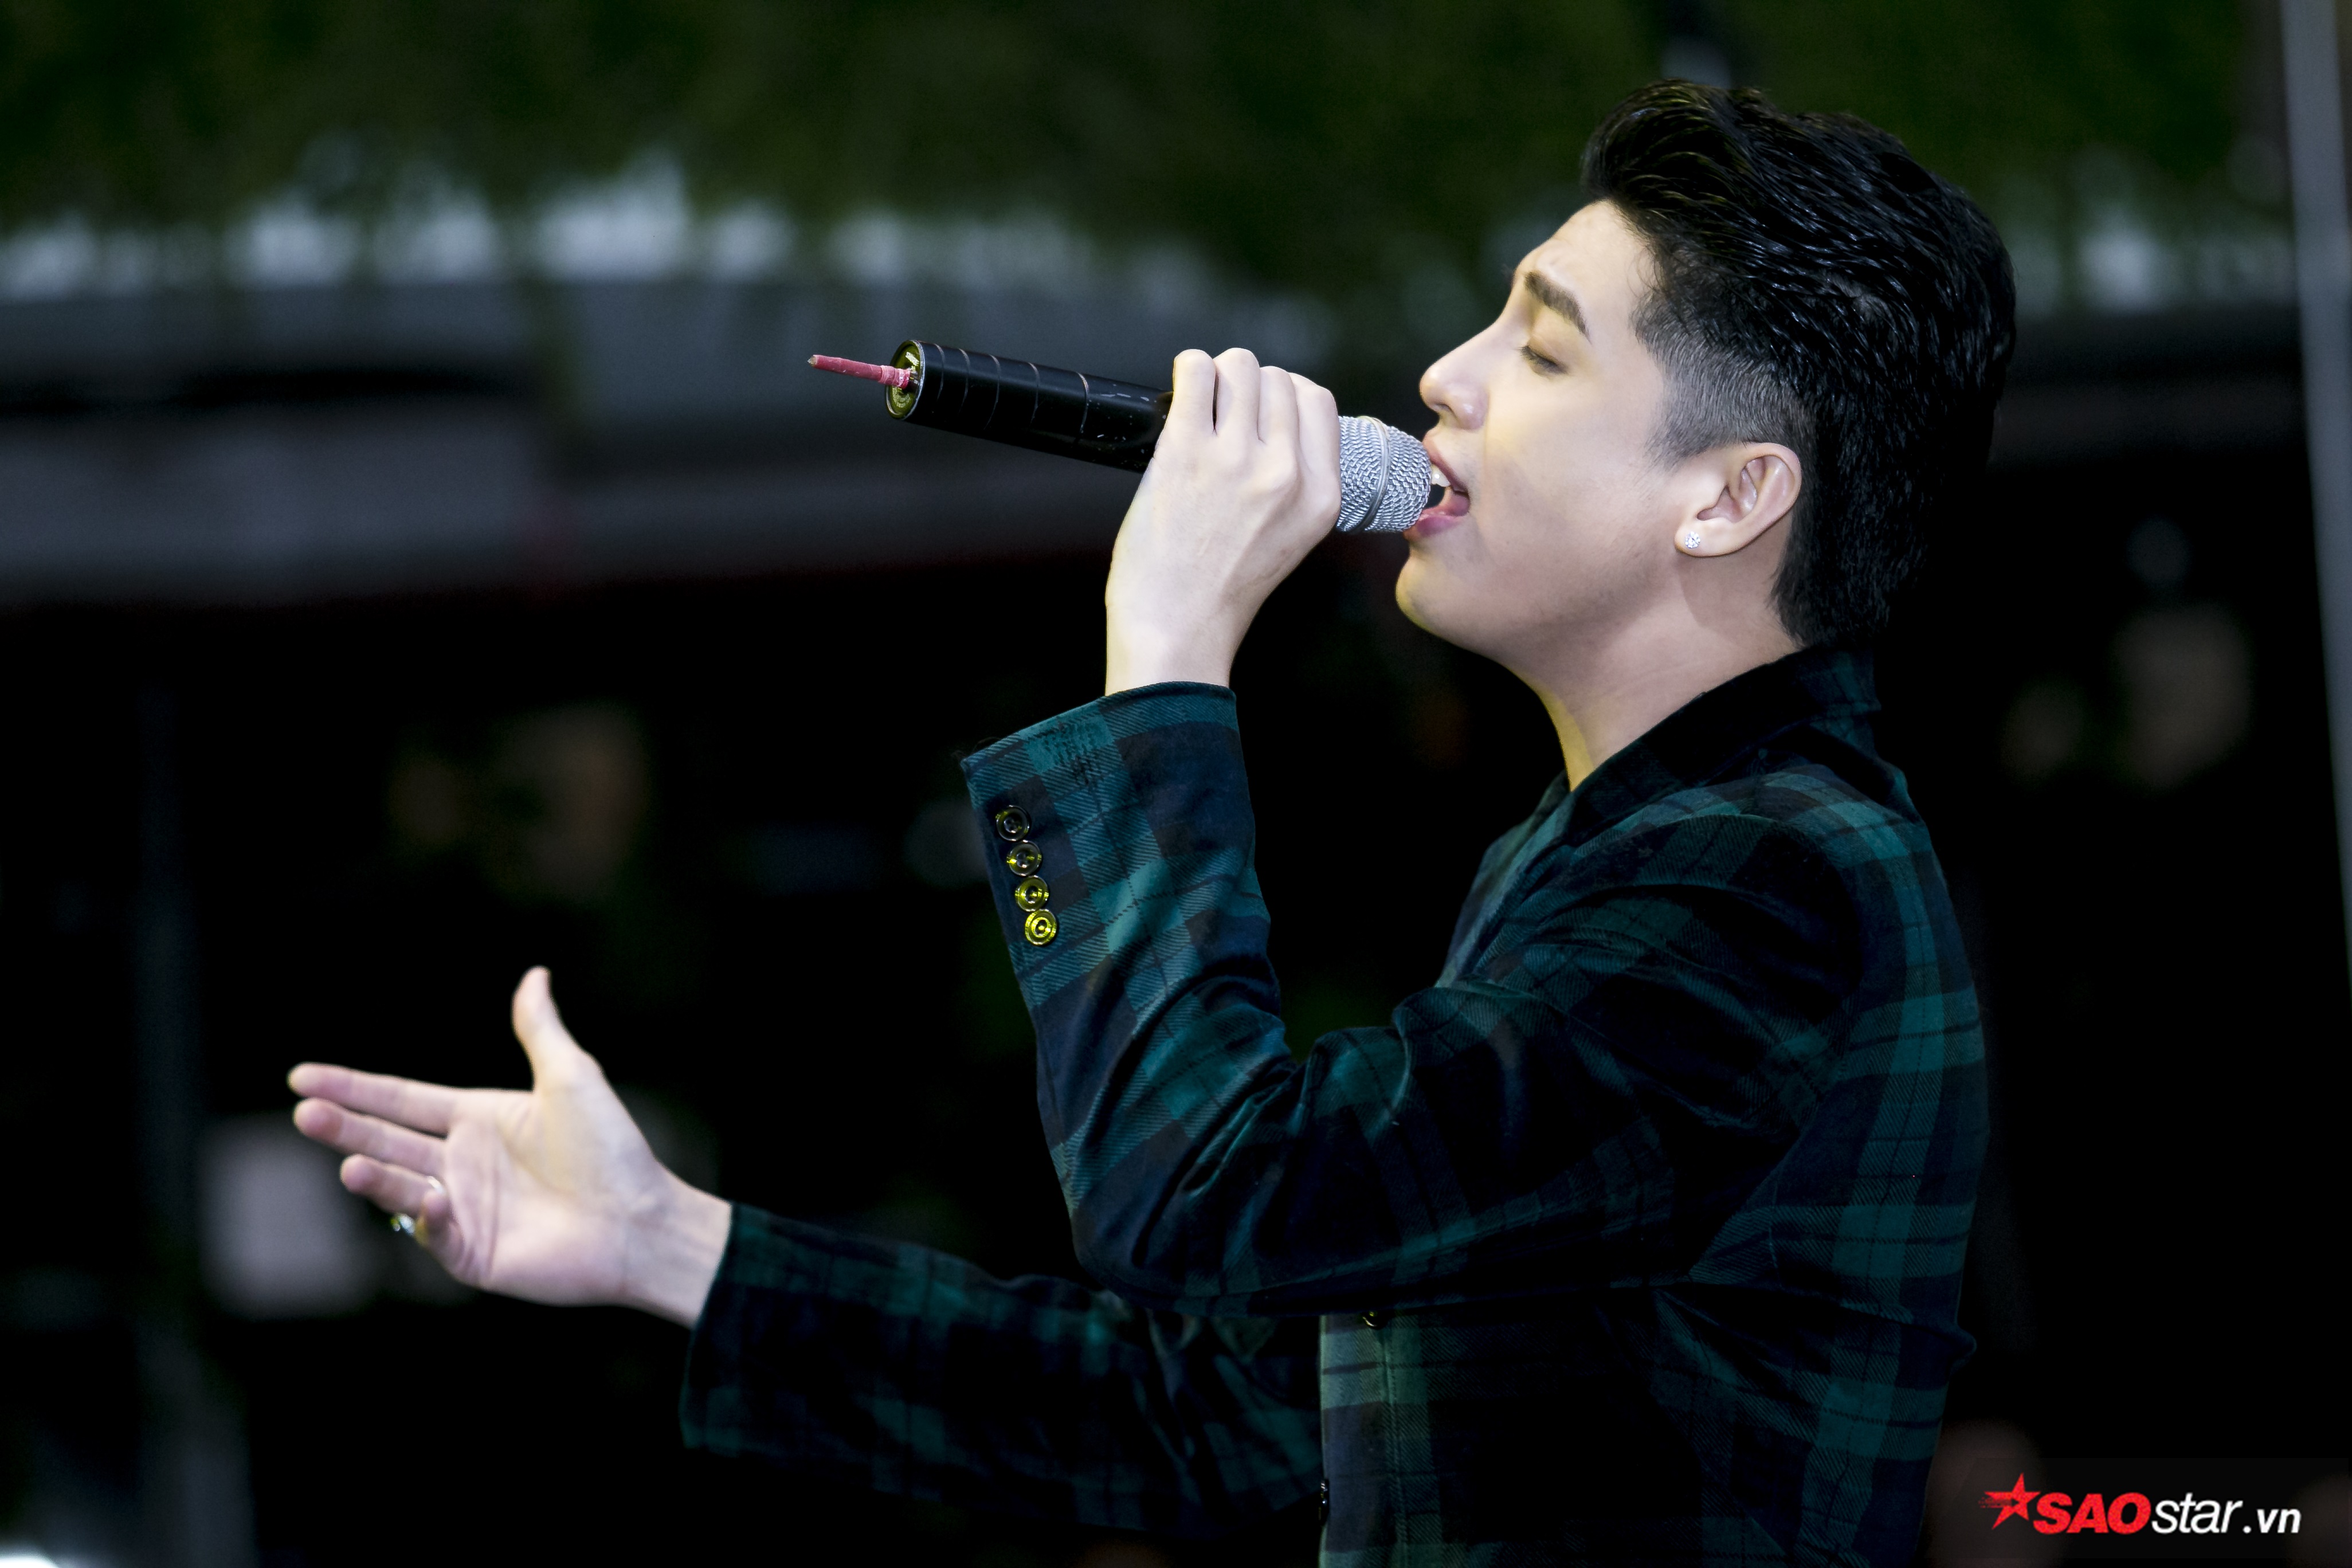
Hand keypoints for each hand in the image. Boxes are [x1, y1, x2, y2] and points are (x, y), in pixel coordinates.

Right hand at [288, 967, 731, 1327]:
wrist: (641, 1220)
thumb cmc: (612, 1147)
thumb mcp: (572, 1078)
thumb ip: (539, 1030)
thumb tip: (535, 974)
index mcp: (478, 1119)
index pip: (400, 1099)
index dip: (353, 1088)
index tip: (301, 1076)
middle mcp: (462, 1163)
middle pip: (387, 1140)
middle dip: (343, 1128)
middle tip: (304, 1114)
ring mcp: (463, 1210)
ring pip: (401, 1187)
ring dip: (373, 1176)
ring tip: (349, 1163)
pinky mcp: (472, 1253)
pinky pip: (435, 1235)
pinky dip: (427, 1219)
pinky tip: (430, 1201)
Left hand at [1103, 347, 1341, 692]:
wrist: (1177, 626)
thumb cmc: (1222, 588)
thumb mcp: (1290, 538)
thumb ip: (1296, 483)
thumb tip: (1275, 419)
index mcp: (1321, 496)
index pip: (1319, 401)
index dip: (1287, 395)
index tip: (1261, 410)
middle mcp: (1286, 474)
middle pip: (1278, 378)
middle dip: (1247, 387)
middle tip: (1222, 417)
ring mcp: (1235, 459)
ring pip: (1238, 366)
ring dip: (1216, 377)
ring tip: (1200, 408)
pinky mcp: (1185, 451)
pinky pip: (1194, 370)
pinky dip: (1187, 371)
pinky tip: (1179, 394)